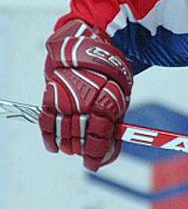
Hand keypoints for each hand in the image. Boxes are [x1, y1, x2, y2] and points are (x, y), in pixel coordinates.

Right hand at [39, 19, 133, 170]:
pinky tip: (54, 147)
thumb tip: (111, 147)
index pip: (99, 137)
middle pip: (79, 138)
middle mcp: (85, 102)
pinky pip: (46, 123)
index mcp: (107, 102)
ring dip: (68, 147)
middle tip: (86, 156)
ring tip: (72, 150)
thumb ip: (115, 119)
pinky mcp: (50, 96)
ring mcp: (66, 99)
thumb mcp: (121, 93)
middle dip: (83, 151)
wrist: (89, 44)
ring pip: (63, 134)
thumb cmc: (109, 71)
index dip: (96, 154)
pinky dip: (49, 138)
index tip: (95, 164)